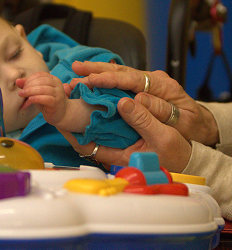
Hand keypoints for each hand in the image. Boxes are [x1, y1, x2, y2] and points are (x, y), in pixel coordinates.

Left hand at [17, 72, 95, 131]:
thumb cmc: (47, 102)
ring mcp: (58, 93)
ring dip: (31, 91)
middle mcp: (57, 84)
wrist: (60, 114)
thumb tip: (17, 81)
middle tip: (21, 92)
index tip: (22, 86)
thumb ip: (28, 86)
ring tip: (22, 95)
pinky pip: (46, 98)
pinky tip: (30, 99)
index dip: (30, 79)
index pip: (40, 75)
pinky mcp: (57, 103)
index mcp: (53, 79)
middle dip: (29, 86)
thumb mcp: (36, 92)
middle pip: (41, 81)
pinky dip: (37, 98)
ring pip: (44, 89)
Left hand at [59, 97, 191, 172]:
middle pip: (87, 133)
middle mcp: (115, 147)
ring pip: (97, 125)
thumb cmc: (176, 153)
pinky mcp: (127, 132)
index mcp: (119, 154)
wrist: (189, 157)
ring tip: (77, 91)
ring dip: (86, 109)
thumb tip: (124, 102)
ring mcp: (119, 140)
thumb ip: (142, 120)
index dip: (71, 133)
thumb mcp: (161, 137)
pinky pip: (110, 120)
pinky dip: (103, 108)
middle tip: (66, 98)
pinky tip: (98, 94)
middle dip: (74, 117)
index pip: (86, 146)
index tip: (61, 118)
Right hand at [70, 61, 218, 145]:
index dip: (110, 79)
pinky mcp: (141, 89)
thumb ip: (158, 110)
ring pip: (118, 73)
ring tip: (77, 70)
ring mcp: (147, 83)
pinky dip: (104, 78)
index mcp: (163, 86)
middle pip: (122, 70)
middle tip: (76, 68)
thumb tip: (133, 100)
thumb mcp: (180, 122)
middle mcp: (153, 80)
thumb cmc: (192, 127)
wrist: (201, 128)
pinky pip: (120, 81)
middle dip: (97, 69)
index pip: (132, 79)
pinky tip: (91, 77)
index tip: (92, 80)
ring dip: (97, 71)